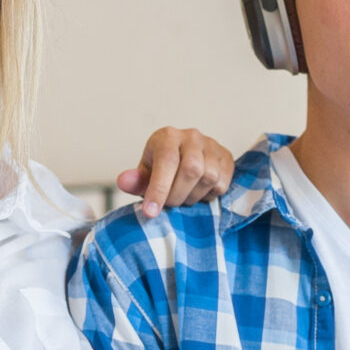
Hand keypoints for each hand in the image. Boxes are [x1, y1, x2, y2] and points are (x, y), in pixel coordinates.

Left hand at [116, 127, 233, 216]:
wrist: (186, 157)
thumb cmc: (161, 169)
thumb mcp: (146, 174)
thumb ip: (136, 180)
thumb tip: (123, 181)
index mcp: (167, 136)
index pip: (166, 160)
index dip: (159, 189)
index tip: (150, 212)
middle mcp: (191, 136)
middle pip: (191, 169)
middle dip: (178, 195)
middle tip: (170, 205)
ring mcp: (212, 145)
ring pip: (209, 177)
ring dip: (194, 196)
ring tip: (184, 198)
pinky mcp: (226, 157)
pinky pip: (222, 183)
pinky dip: (208, 195)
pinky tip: (198, 193)